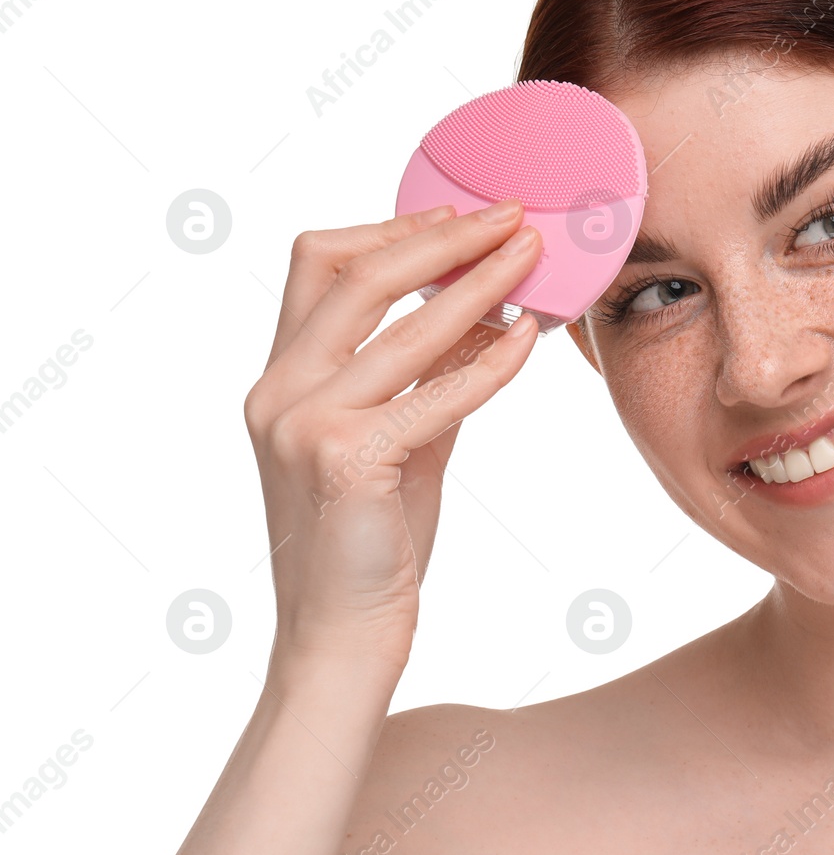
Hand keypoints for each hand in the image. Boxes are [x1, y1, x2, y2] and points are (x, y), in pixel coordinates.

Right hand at [243, 200, 543, 670]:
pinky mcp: (346, 461)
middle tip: (510, 216)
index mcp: (281, 380)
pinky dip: (488, 362)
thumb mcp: (403, 444)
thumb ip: (431, 380)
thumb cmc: (371, 547)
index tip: (459, 215)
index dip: (390, 230)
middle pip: (354, 274)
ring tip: (533, 257)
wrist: (341, 639)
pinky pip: (434, 394)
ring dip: (477, 282)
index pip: (319, 266)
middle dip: (440, 235)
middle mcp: (279, 392)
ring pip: (400, 325)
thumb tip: (488, 316)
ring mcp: (304, 424)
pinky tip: (528, 340)